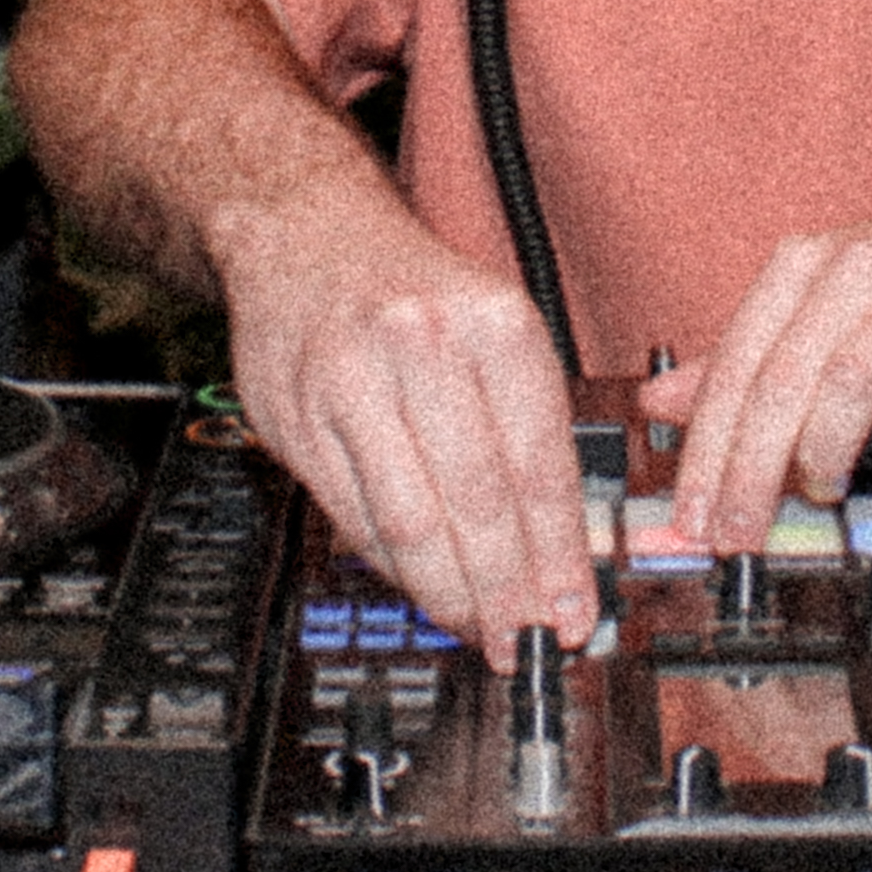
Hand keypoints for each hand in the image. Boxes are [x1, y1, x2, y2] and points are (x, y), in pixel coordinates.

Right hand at [213, 191, 598, 648]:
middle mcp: (423, 346)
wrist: (303, 232)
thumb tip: (562, 549)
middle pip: (478, 502)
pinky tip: (418, 586)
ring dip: (449, 593)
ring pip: (411, 519)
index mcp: (495, 325)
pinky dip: (392, 564)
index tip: (574, 612)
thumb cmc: (413, 291)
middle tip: (524, 640)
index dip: (560, 556)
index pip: (540, 465)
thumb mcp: (495, 330)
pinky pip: (354, 515)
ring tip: (475, 629)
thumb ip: (530, 429)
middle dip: (508, 590)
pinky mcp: (296, 416)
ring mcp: (351, 381)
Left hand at [640, 196, 871, 551]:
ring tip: (817, 493)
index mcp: (801, 268)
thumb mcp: (820, 302)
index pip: (732, 368)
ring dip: (820, 455)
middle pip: (777, 386)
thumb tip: (658, 404)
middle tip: (733, 535)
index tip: (689, 517)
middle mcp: (850, 277)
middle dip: (746, 473)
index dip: (703, 450)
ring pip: (842, 388)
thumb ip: (743, 358)